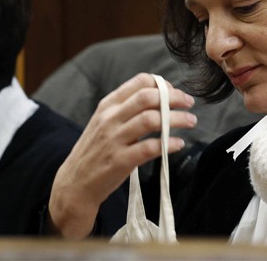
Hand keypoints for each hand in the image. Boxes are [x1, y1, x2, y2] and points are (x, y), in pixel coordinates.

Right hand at [47, 73, 196, 238]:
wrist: (75, 183)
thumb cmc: (96, 150)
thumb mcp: (104, 122)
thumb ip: (126, 108)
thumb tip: (160, 96)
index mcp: (108, 105)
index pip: (139, 82)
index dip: (163, 85)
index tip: (175, 92)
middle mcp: (110, 119)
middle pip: (148, 97)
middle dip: (174, 98)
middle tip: (189, 104)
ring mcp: (114, 140)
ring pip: (152, 120)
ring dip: (177, 119)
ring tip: (191, 122)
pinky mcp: (120, 161)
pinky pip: (150, 147)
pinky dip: (169, 144)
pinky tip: (179, 144)